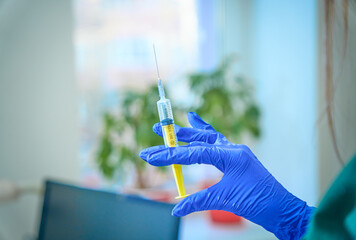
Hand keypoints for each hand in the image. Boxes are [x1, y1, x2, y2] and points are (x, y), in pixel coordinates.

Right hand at [140, 112, 313, 239]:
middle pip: (200, 138)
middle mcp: (234, 149)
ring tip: (175, 126)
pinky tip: (200, 128)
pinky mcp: (238, 160)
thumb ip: (198, 201)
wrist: (282, 209)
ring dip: (190, 133)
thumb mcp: (225, 200)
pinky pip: (218, 144)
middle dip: (177, 135)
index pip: (194, 152)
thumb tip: (176, 209)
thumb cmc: (259, 202)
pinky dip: (206, 137)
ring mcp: (237, 153)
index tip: (151, 155)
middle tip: (157, 128)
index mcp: (231, 154)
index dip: (170, 155)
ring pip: (209, 138)